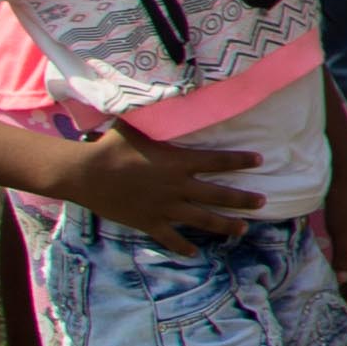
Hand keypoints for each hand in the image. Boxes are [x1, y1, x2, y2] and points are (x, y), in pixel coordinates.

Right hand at [68, 121, 266, 247]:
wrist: (84, 174)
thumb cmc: (110, 147)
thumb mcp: (138, 127)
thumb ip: (158, 117)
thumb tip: (167, 93)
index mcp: (178, 163)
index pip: (218, 161)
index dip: (240, 161)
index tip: (260, 160)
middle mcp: (177, 187)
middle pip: (219, 195)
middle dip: (243, 199)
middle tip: (262, 201)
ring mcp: (164, 208)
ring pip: (202, 220)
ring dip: (225, 225)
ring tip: (244, 228)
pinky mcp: (148, 223)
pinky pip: (171, 239)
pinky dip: (183, 247)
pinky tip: (195, 253)